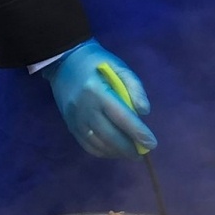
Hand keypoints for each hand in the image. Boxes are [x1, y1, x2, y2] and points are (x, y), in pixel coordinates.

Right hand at [41, 40, 155, 158]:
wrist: (63, 62)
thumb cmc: (97, 62)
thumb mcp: (119, 66)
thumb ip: (134, 86)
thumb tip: (144, 111)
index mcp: (97, 90)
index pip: (120, 117)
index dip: (137, 132)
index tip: (152, 143)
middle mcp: (84, 108)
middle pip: (109, 135)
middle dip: (129, 148)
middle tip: (144, 153)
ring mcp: (75, 119)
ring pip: (98, 144)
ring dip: (117, 152)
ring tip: (132, 153)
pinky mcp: (70, 125)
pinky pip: (87, 145)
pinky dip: (103, 152)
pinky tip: (115, 150)